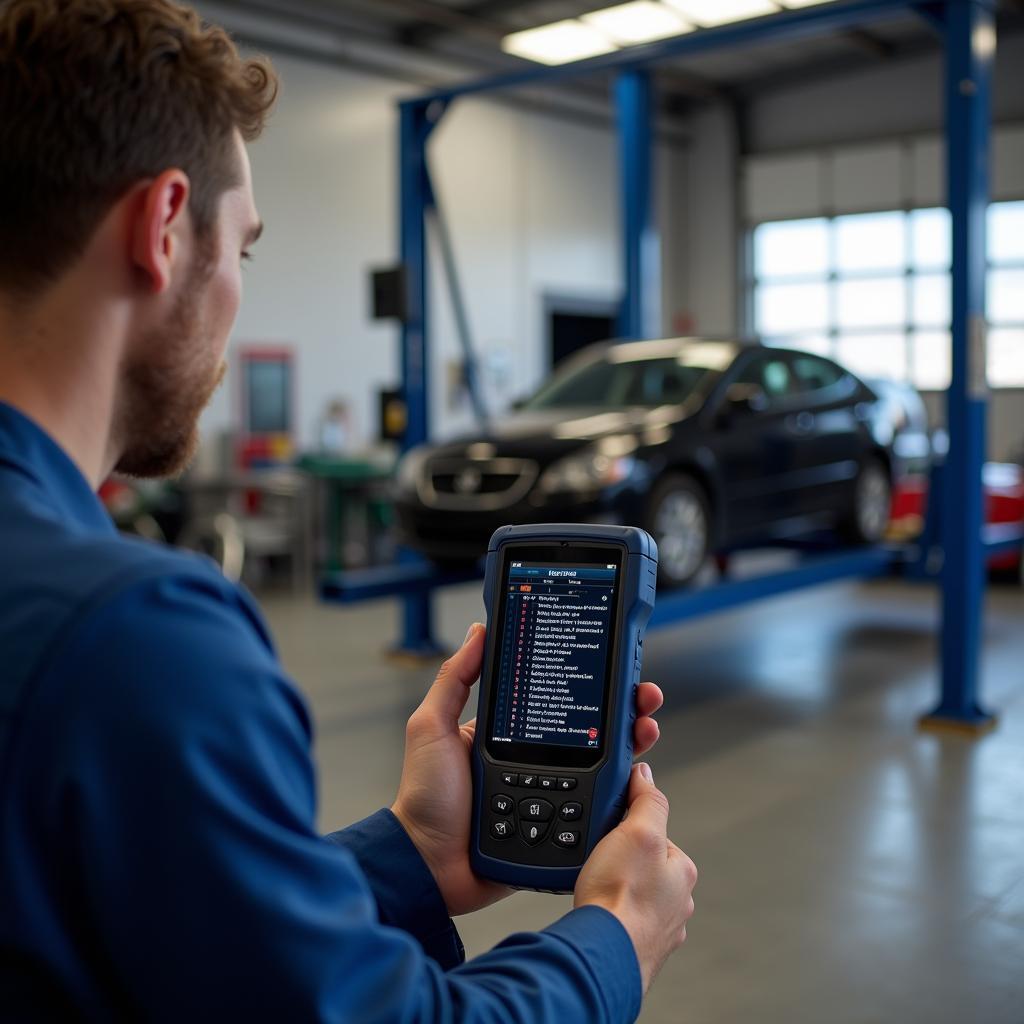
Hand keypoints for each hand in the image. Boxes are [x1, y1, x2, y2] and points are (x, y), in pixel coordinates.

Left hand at [392, 623, 665, 916]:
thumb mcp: (431, 726)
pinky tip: (635, 777)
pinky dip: (619, 794)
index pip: (559, 702)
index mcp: (511, 734)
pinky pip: (594, 810)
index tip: (615, 668)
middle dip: (624, 711)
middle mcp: (535, 760)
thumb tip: (478, 632)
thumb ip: (454, 680)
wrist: (427, 863)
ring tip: (646, 729)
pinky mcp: (558, 828)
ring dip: (631, 745)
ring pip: (602, 768)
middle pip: (591, 731)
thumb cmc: (423, 797)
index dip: (589, 685)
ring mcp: (549, 793)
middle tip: (644, 698)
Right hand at [574, 763, 696, 993]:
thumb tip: (647, 776)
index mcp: (682, 872)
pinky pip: (623, 923)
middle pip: (645, 867)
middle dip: (623, 864)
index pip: (657, 836)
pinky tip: (599, 915)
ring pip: (635, 897)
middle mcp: (677, 903)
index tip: (612, 833)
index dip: (630, 829)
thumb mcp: (637, 831)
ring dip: (617, 893)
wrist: (602, 954)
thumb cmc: (621, 899)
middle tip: (601, 865)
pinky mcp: (638, 949)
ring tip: (597, 891)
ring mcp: (659, 930)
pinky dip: (612, 918)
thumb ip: (647, 801)